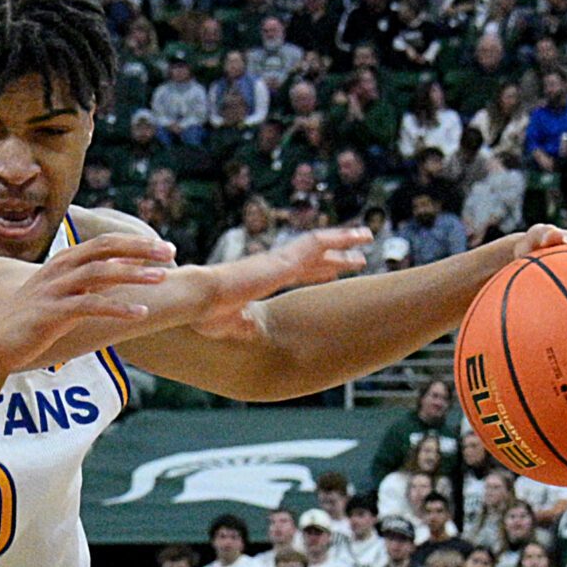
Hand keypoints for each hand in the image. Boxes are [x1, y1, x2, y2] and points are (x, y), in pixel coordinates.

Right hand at [0, 232, 176, 372]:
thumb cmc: (30, 323)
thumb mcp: (59, 296)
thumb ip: (84, 285)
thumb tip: (112, 280)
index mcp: (62, 262)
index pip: (104, 242)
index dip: (134, 242)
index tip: (163, 246)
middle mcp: (59, 269)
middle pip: (105, 249)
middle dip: (140, 248)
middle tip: (171, 252)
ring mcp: (55, 289)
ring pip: (101, 273)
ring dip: (134, 274)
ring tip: (162, 278)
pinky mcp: (53, 313)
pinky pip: (91, 306)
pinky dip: (118, 308)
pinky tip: (140, 312)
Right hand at [192, 226, 370, 339]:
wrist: (198, 301)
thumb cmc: (205, 314)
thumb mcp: (229, 324)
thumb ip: (242, 325)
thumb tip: (250, 329)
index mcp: (263, 278)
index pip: (297, 271)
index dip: (318, 270)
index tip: (336, 270)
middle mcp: (274, 265)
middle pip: (313, 257)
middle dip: (337, 255)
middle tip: (359, 257)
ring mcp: (280, 261)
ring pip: (320, 245)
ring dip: (344, 241)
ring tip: (368, 237)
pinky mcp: (283, 261)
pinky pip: (317, 243)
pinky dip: (338, 239)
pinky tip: (357, 238)